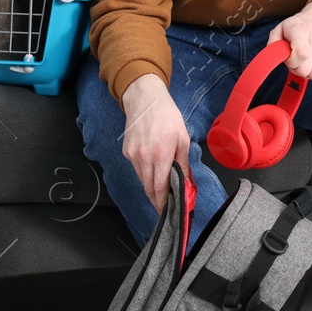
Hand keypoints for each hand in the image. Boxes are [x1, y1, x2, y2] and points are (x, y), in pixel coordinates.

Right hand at [120, 73, 189, 212]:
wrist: (145, 99)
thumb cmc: (167, 116)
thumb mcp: (183, 139)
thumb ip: (183, 163)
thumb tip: (185, 182)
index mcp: (160, 155)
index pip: (160, 188)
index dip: (162, 202)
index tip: (166, 210)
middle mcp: (143, 158)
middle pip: (148, 188)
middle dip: (156, 199)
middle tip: (164, 206)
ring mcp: (133, 155)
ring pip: (142, 179)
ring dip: (151, 186)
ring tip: (161, 187)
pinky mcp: (126, 151)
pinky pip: (136, 168)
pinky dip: (144, 172)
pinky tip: (152, 167)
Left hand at [268, 0, 311, 80]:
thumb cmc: (298, 26)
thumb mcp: (281, 29)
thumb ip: (273, 44)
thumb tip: (274, 58)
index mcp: (301, 29)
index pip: (301, 55)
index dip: (292, 62)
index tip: (290, 57)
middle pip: (307, 70)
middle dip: (298, 69)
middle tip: (297, 60)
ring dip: (308, 72)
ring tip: (306, 61)